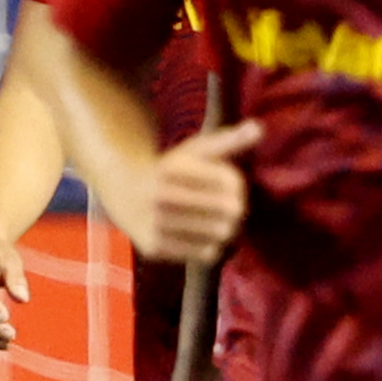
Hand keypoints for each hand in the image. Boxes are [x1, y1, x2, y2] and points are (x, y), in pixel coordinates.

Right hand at [141, 119, 259, 263]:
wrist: (123, 193)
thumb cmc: (170, 170)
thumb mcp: (194, 151)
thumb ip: (228, 140)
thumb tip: (259, 128)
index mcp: (171, 168)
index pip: (229, 181)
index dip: (236, 184)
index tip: (228, 183)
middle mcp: (159, 196)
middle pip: (230, 209)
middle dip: (236, 208)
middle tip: (229, 207)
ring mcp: (155, 224)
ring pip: (220, 233)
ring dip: (225, 228)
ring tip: (217, 221)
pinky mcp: (155, 247)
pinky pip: (206, 253)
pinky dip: (210, 246)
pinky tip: (201, 235)